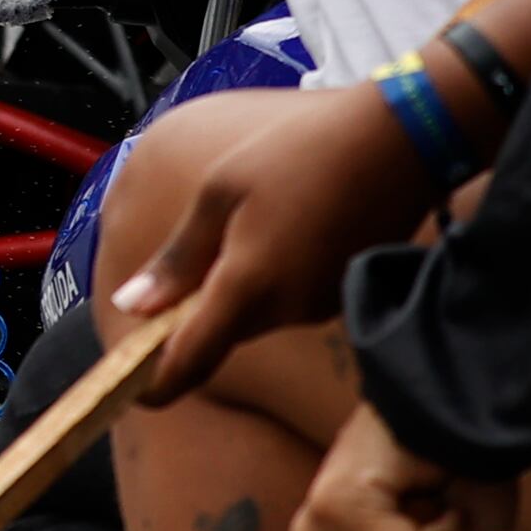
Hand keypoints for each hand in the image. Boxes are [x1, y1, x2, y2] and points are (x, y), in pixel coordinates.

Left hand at [113, 77, 444, 399]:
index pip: (191, 363)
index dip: (155, 384)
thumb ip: (177, 258)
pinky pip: (288, 301)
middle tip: (181, 263)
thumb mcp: (220, 193)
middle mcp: (287, 311)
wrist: (399, 141)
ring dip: (236, 290)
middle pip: (222, 334)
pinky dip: (270, 280)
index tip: (131, 389)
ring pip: (256, 315)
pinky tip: (281, 227)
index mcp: (249, 288)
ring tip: (244, 223)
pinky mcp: (342, 296)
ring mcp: (320, 307)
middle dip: (194, 317)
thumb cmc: (300, 154)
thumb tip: (131, 305)